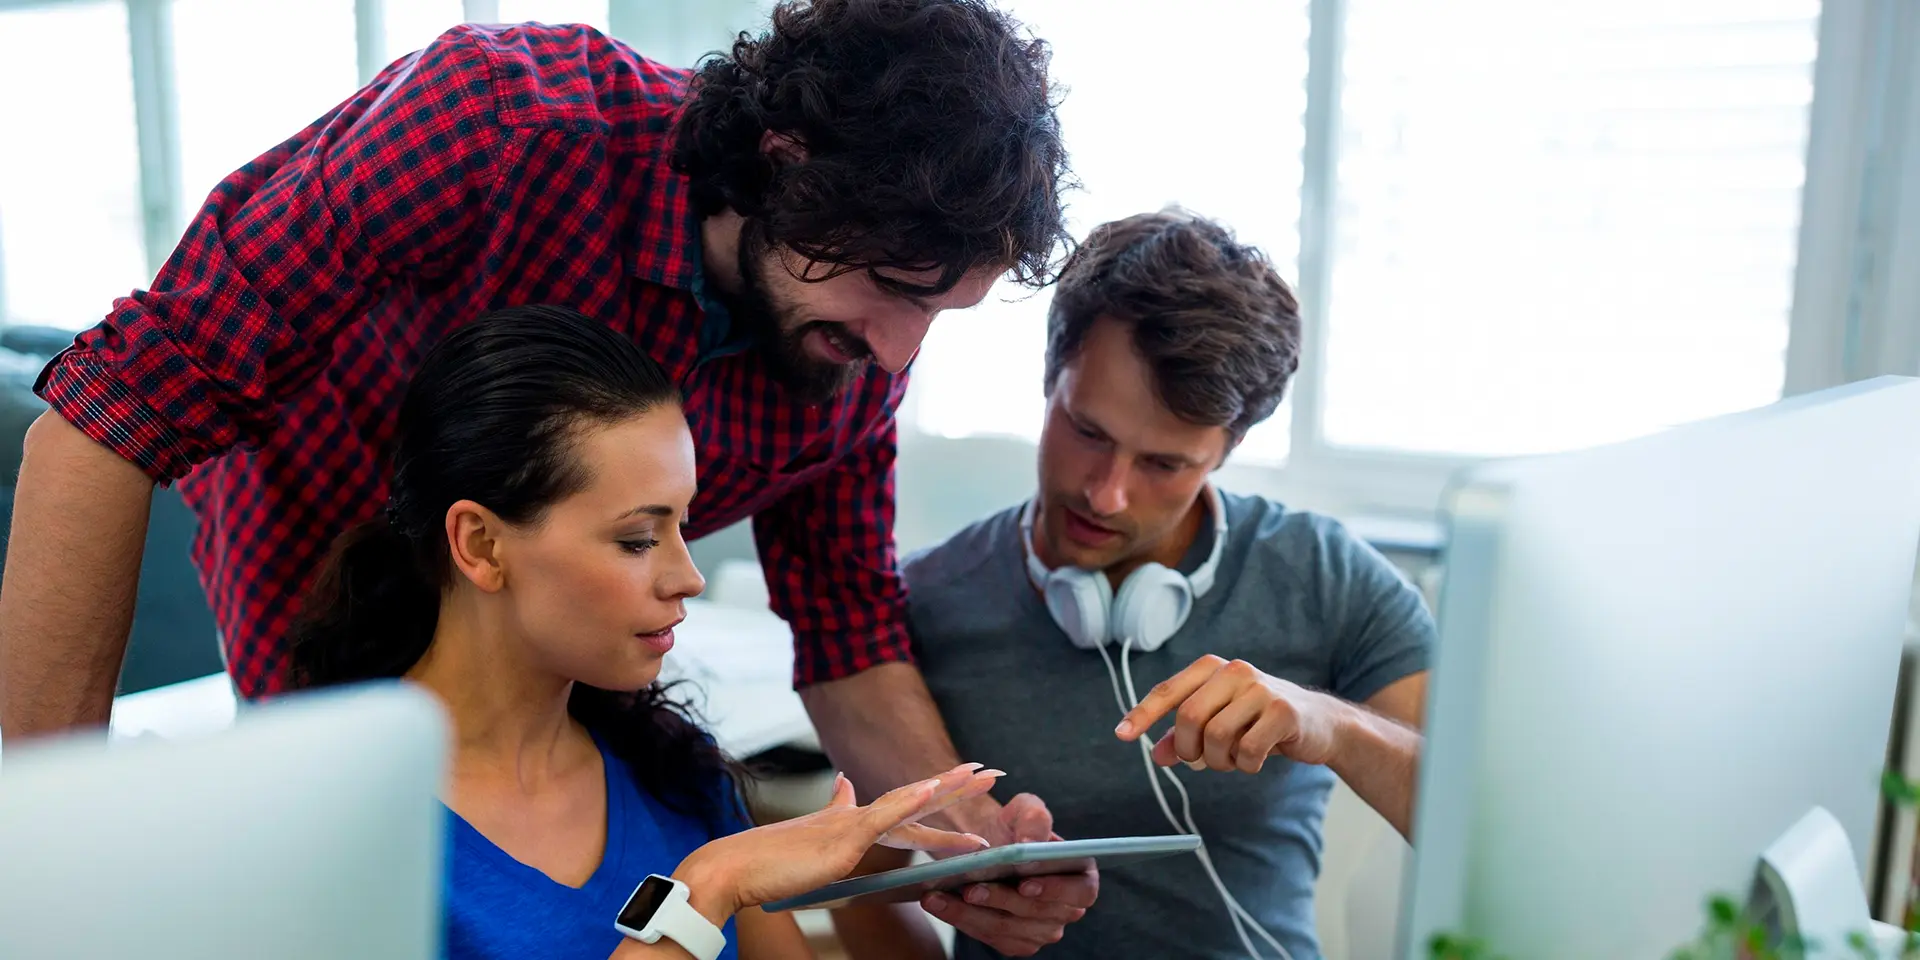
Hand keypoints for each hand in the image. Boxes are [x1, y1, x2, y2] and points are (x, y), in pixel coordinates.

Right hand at [673, 764, 998, 921]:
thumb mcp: (811, 836)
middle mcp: (856, 816)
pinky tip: (933, 789)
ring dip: (946, 788)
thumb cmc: (768, 862)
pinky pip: (884, 816)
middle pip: (917, 798)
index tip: (964, 777)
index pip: (905, 805)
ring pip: (909, 802)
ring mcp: (850, 826)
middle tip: (992, 771)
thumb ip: (833, 810)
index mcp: (852, 820)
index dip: (937, 792)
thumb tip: (845, 784)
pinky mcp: (842, 838)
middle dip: (956, 785)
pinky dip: (910, 801)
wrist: (733, 868)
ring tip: (979, 776)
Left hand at [920, 793, 1098, 955]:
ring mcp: (1041, 930)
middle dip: (1001, 901)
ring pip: (1007, 929)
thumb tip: (1033, 843)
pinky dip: (961, 920)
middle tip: (970, 889)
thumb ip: (1035, 818)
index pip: (1081, 891)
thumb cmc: (1013, 826)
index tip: (1025, 883)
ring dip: (971, 914)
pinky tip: (938, 903)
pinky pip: (988, 936)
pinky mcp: (1013, 941)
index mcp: (1080, 876)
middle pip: (1037, 915)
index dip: (1057, 891)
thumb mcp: (1026, 808)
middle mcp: (1066, 909)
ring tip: (939, 897)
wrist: (986, 842)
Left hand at [1114, 655, 1347, 771]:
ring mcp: (1260, 689)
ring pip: (1216, 737)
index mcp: (1213, 668)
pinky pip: (1247, 751)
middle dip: (1190, 749)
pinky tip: (1256, 760)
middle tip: (1201, 761)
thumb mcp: (1221, 725)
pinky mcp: (1283, 711)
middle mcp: (1234, 671)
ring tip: (1233, 759)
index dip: (1143, 714)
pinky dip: (1245, 766)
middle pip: (1189, 718)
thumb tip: (1158, 756)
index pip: (1169, 691)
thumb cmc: (1261, 722)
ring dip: (1219, 761)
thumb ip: (1187, 737)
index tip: (1121, 735)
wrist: (1320, 724)